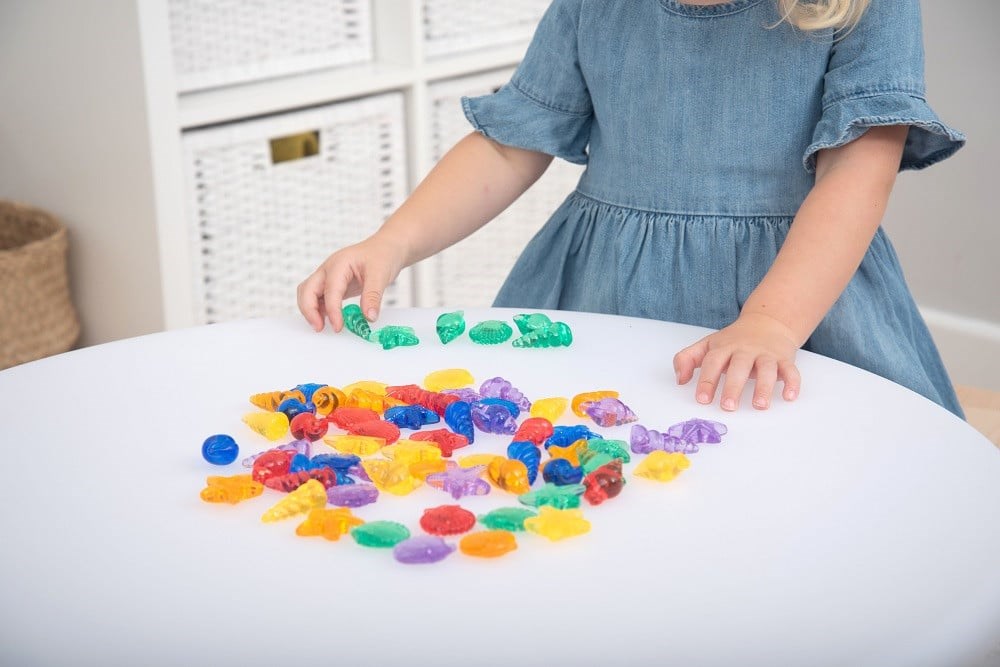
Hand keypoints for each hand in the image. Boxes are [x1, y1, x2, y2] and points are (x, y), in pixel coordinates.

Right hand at [296, 234, 407, 331]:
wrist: (386, 247)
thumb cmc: (382, 255)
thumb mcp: (381, 275)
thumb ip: (373, 296)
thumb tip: (369, 318)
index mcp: (339, 263)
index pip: (330, 290)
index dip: (332, 311)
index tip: (338, 327)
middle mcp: (329, 269)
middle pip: (307, 289)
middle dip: (309, 310)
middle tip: (319, 328)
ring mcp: (328, 276)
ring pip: (308, 293)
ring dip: (310, 310)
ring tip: (321, 326)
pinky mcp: (332, 284)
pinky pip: (318, 297)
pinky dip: (318, 308)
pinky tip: (328, 319)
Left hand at [673, 312, 801, 410]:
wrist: (767, 322)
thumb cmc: (733, 341)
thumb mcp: (707, 345)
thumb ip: (687, 359)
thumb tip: (680, 380)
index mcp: (724, 347)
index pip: (713, 362)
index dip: (707, 380)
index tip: (702, 399)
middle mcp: (745, 350)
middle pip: (739, 366)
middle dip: (733, 386)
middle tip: (728, 407)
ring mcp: (766, 354)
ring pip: (766, 369)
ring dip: (764, 387)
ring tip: (760, 406)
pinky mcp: (784, 359)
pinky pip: (791, 370)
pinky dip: (792, 383)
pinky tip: (789, 397)